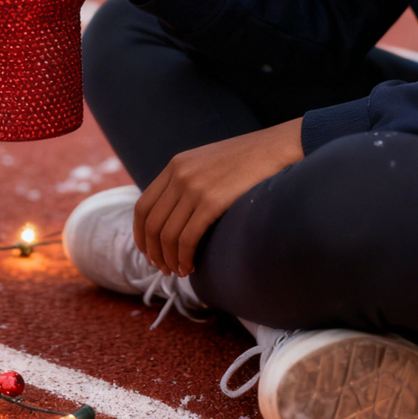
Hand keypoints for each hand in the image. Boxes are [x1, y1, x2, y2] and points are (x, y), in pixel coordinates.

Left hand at [134, 119, 303, 276]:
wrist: (277, 147)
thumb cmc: (247, 160)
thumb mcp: (208, 162)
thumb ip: (188, 181)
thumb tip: (176, 216)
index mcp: (175, 165)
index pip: (142, 206)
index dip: (140, 234)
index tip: (148, 252)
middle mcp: (179, 175)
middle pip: (152, 224)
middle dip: (153, 252)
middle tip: (164, 269)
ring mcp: (194, 187)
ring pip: (168, 234)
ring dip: (170, 259)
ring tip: (179, 271)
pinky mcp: (213, 201)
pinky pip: (188, 238)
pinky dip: (185, 257)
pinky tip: (190, 266)